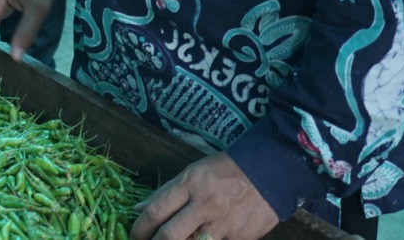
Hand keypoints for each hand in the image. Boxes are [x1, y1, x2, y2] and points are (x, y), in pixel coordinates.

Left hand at [131, 152, 279, 239]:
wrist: (270, 171)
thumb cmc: (226, 170)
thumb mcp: (193, 172)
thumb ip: (167, 192)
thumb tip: (140, 209)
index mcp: (191, 184)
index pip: (156, 211)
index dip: (140, 228)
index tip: (133, 234)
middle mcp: (205, 205)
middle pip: (170, 235)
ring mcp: (224, 225)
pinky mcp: (241, 239)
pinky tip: (200, 239)